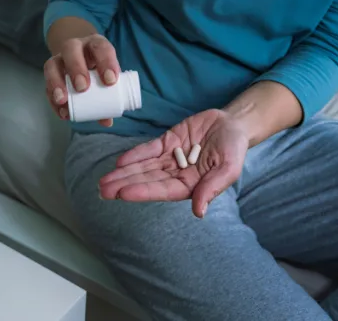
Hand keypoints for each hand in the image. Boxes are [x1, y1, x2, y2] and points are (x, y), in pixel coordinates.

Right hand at [44, 34, 120, 126]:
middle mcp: (75, 47)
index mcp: (95, 44)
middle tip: (82, 88)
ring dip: (56, 82)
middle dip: (76, 68)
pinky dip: (52, 98)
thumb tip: (107, 120)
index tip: (110, 81)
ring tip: (63, 100)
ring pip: (52, 64)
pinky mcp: (50, 72)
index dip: (106, 62)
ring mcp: (59, 58)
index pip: (101, 47)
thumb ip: (109, 95)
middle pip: (71, 49)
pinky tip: (61, 111)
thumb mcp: (107, 74)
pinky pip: (46, 83)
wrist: (81, 56)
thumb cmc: (98, 67)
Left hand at [98, 109, 250, 217]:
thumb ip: (212, 188)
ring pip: (144, 167)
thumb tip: (198, 212)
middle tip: (103, 190)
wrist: (233, 124)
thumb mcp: (228, 168)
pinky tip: (119, 162)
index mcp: (191, 185)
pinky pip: (149, 150)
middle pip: (148, 181)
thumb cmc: (234, 149)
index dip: (143, 192)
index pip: (163, 191)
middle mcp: (177, 174)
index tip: (123, 193)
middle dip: (125, 185)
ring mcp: (170, 158)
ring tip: (104, 181)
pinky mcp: (168, 141)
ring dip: (124, 173)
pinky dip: (134, 155)